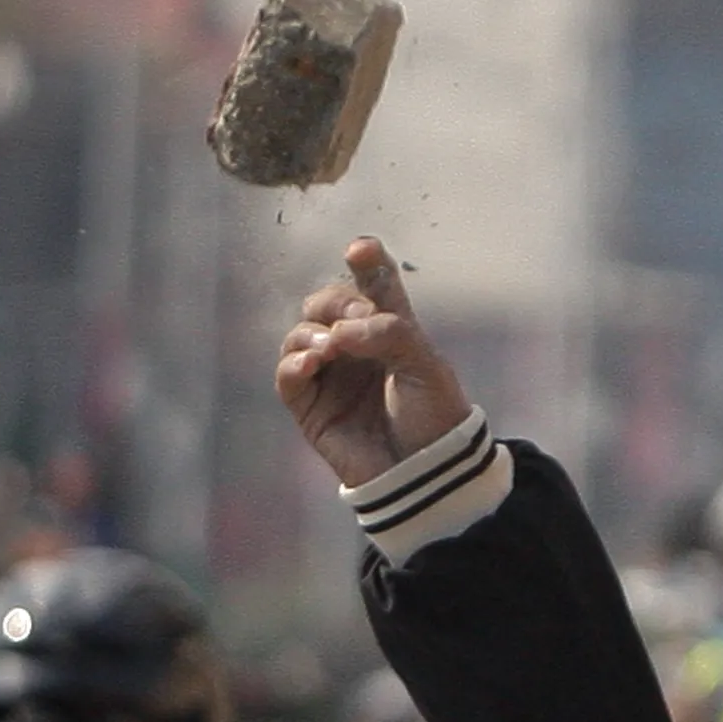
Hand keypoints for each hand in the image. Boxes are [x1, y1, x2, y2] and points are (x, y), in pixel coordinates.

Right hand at [274, 236, 473, 487]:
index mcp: (391, 329)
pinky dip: (295, 362)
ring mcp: (330, 374)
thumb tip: (339, 332)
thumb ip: (390, 333)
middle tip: (358, 318)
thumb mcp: (426, 366)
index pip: (373, 284)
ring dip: (314, 331)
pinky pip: (288, 375)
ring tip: (333, 347)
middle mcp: (356, 347)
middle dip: (336, 303)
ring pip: (302, 333)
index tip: (360, 249)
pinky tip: (314, 361)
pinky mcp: (309, 405)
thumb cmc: (434, 417)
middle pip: (327, 303)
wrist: (425, 473)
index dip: (366, 262)